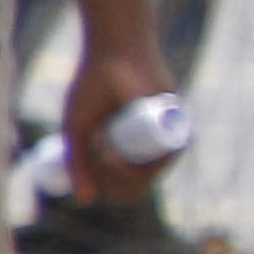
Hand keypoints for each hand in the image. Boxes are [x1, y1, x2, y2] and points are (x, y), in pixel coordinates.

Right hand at [61, 33, 177, 204]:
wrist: (114, 53)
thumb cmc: (93, 87)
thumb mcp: (77, 129)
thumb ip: (76, 162)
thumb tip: (86, 201)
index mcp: (131, 153)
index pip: (122, 187)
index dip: (102, 186)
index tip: (85, 166)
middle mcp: (152, 149)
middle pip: (136, 187)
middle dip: (107, 182)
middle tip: (91, 154)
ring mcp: (165, 138)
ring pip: (148, 178)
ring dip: (117, 174)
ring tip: (99, 144)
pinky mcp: (178, 124)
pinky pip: (165, 158)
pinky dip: (136, 166)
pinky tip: (111, 154)